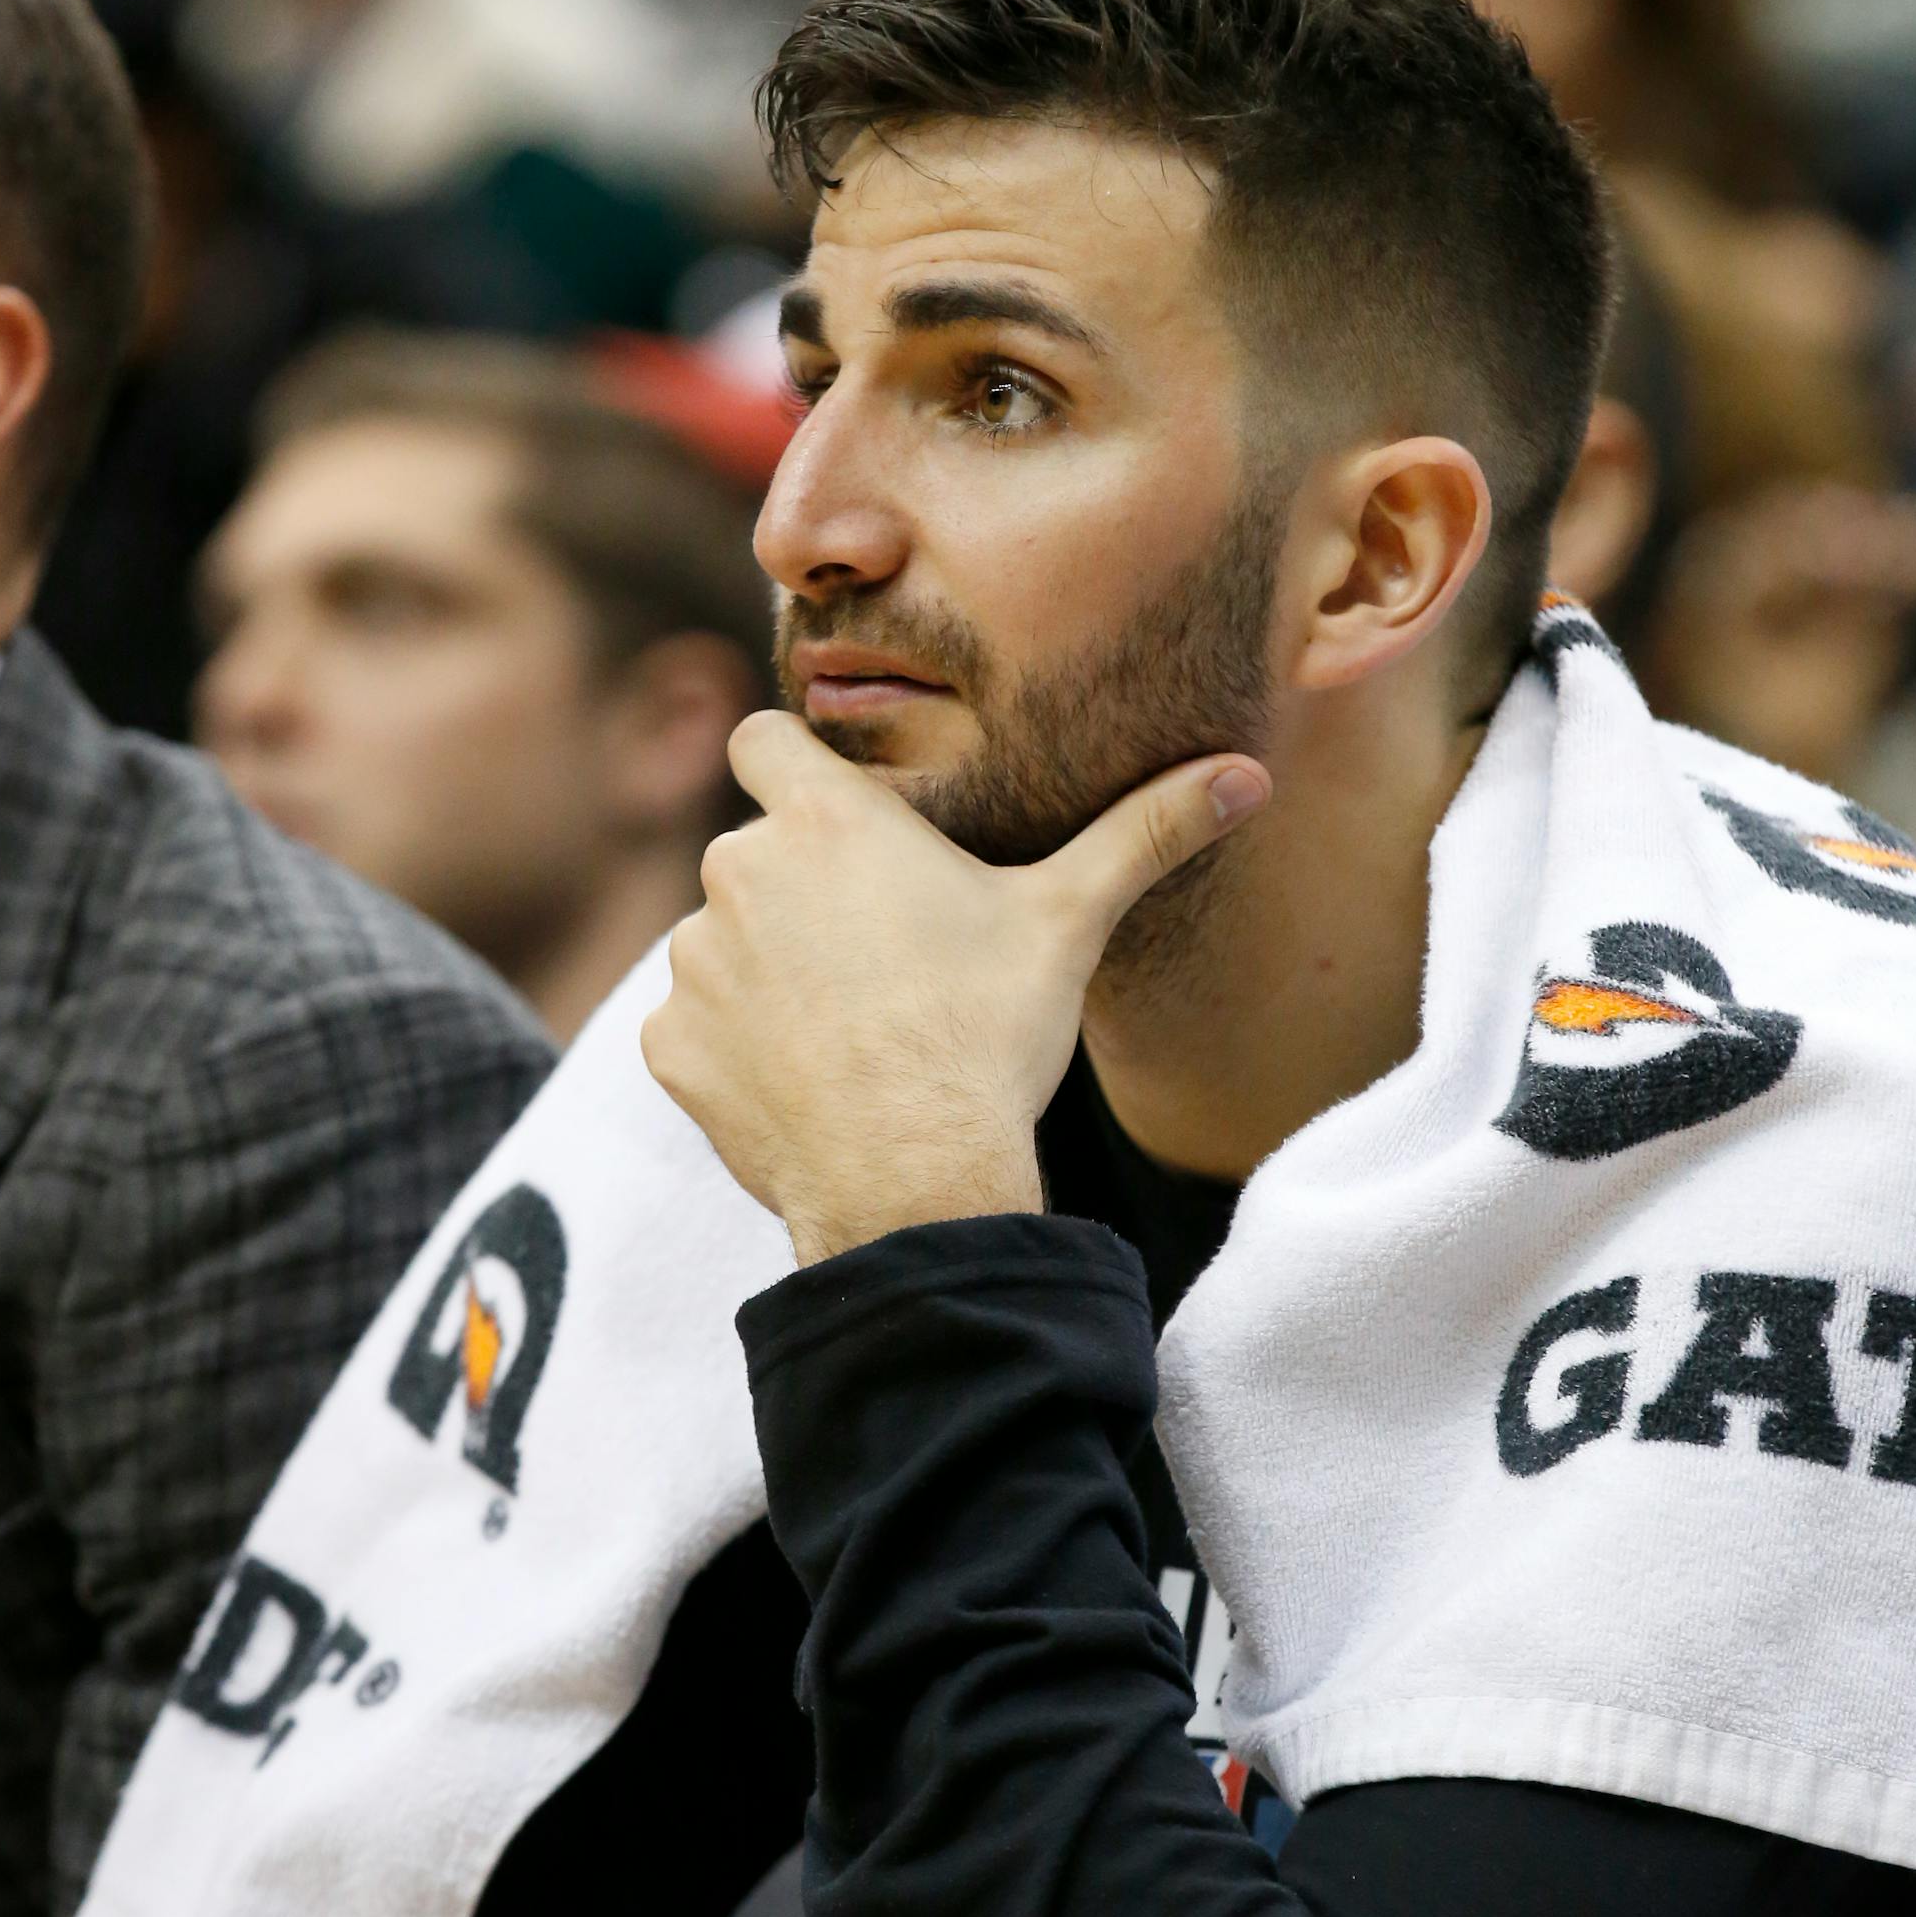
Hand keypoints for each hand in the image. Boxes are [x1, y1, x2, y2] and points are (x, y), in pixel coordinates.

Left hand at [643, 713, 1269, 1264]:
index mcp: (825, 819)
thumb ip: (1147, 834)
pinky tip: (806, 1082)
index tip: (836, 813)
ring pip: (722, 943)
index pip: (761, 736)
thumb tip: (1248, 775)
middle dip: (802, 892)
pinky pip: (694, 1027)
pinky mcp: (668, 1044)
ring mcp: (693, 960)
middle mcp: (737, 870)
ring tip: (848, 1029)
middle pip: (756, 853)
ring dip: (767, 971)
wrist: (912, 1179)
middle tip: (881, 955)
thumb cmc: (988, 1036)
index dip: (792, 766)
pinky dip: (735, 1048)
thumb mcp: (1071, 922)